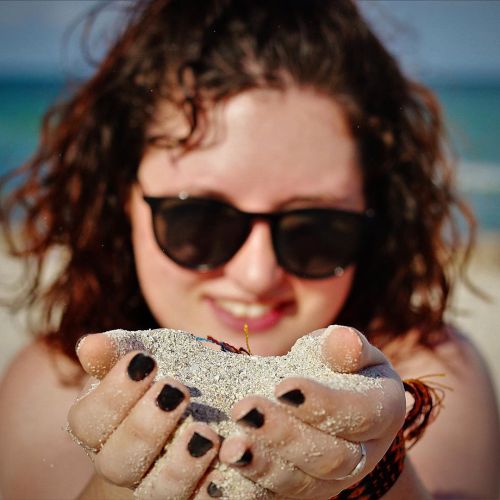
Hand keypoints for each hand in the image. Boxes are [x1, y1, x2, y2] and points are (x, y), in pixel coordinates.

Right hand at [68, 335, 219, 498]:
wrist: (213, 398)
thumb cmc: (169, 371)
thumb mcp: (151, 352)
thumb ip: (121, 350)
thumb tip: (89, 345)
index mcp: (104, 427)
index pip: (88, 422)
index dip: (112, 394)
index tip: (146, 360)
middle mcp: (125, 462)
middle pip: (116, 463)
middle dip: (146, 427)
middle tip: (178, 391)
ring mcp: (159, 484)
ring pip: (157, 493)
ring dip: (180, 465)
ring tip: (207, 432)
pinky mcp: (194, 494)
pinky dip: (213, 486)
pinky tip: (232, 457)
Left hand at [213, 325, 405, 498]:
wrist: (335, 400)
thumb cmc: (339, 366)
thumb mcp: (347, 350)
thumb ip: (346, 346)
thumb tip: (342, 338)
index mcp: (383, 412)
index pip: (360, 414)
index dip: (322, 403)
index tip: (283, 386)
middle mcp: (364, 454)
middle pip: (331, 457)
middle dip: (285, 435)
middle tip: (244, 410)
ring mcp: (333, 478)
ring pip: (303, 483)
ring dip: (265, 466)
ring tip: (230, 448)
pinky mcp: (304, 487)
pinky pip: (280, 495)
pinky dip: (254, 484)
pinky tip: (227, 466)